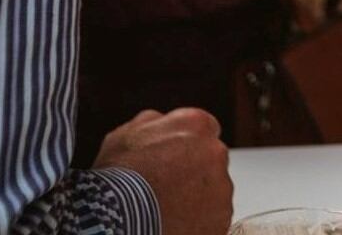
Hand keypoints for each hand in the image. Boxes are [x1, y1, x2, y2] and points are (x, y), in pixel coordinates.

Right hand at [94, 108, 230, 234]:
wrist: (119, 219)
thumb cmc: (119, 177)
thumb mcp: (126, 134)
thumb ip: (153, 122)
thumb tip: (161, 122)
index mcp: (195, 124)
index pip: (205, 129)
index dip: (188, 145)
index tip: (176, 159)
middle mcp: (215, 151)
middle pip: (211, 159)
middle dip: (195, 170)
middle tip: (168, 186)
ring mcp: (221, 186)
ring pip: (215, 188)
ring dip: (199, 195)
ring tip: (169, 206)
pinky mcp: (222, 216)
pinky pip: (214, 215)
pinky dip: (201, 219)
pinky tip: (177, 220)